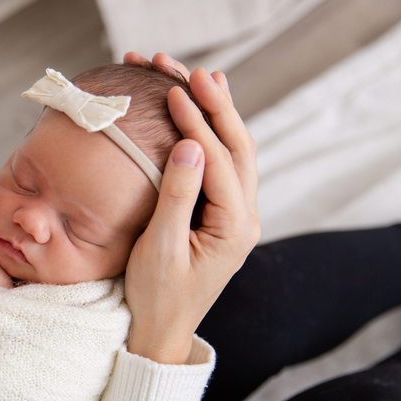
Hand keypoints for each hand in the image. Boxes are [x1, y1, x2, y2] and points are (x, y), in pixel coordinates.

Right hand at [122, 53, 259, 363]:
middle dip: (215, 106)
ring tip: (197, 78)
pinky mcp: (219, 214)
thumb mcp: (159, 249)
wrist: (160, 330)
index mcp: (234, 227)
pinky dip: (210, 134)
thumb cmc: (156, 296)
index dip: (198, 123)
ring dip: (215, 114)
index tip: (173, 91)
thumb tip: (190, 144)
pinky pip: (220, 165)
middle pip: (237, 147)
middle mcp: (243, 217)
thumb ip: (177, 196)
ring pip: (232, 152)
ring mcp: (234, 215)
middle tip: (191, 70)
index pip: (220, 161)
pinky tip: (199, 113)